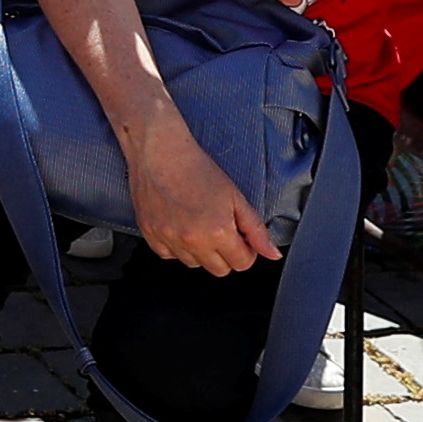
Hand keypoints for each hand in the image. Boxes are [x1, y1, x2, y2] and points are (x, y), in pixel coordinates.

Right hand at [121, 115, 279, 277]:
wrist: (159, 151)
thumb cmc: (197, 168)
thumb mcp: (235, 197)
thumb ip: (256, 230)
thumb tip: (272, 254)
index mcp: (218, 232)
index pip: (242, 263)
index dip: (246, 249)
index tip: (239, 234)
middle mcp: (192, 241)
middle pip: (219, 270)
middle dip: (225, 254)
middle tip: (220, 228)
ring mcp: (169, 240)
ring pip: (194, 264)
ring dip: (200, 251)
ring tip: (197, 223)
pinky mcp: (150, 236)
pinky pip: (169, 256)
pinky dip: (176, 246)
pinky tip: (179, 225)